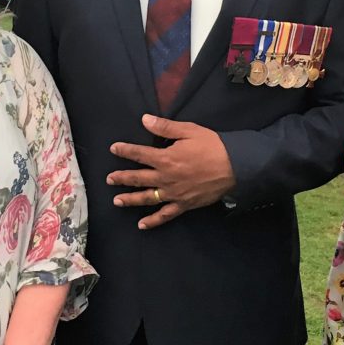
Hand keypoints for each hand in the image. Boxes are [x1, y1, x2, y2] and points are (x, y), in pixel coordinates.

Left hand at [107, 115, 237, 229]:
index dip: (124, 151)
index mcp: (166, 158)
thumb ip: (165, 127)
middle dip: (121, 178)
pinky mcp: (183, 205)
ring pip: (147, 198)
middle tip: (109, 179)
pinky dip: (153, 221)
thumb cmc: (212, 146)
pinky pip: (165, 215)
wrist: (235, 166)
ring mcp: (173, 194)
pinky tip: (141, 224)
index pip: (139, 154)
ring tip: (117, 201)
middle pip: (138, 179)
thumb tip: (144, 120)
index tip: (113, 149)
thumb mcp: (189, 131)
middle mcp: (165, 178)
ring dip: (130, 200)